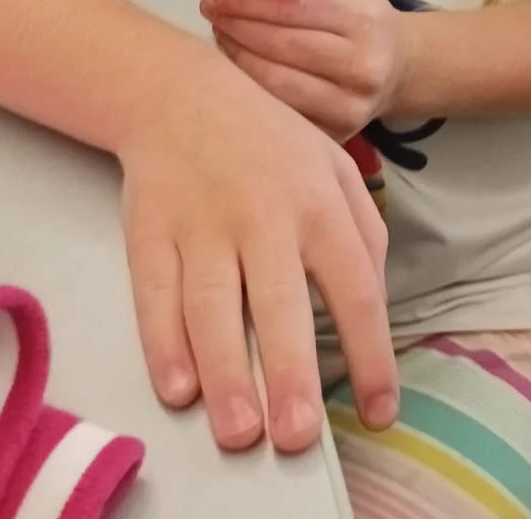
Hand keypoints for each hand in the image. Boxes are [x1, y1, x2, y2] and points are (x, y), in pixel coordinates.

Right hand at [118, 54, 397, 451]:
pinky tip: (179, 388)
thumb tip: (373, 303)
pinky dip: (164, 344)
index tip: (379, 411)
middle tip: (297, 437)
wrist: (181, 93)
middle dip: (290, 373)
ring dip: (226, 373)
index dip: (370, 353)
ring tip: (239, 430)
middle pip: (279, 302)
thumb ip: (364, 232)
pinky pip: (156, 295)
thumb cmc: (270, 141)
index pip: (355, 287)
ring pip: (213, 307)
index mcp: (319, 202)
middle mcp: (263, 214)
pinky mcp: (151, 233)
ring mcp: (203, 224)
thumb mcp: (336, 167)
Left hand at [201, 0, 406, 142]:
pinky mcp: (332, 137)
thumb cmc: (361, 22)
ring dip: (234, 55)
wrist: (398, 71)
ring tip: (220, 33)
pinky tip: (236, 66)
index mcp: (365, 19)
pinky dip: (247, 85)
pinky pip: (275, 109)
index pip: (295, 5)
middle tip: (209, 9)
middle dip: (234, 24)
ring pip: (271, 82)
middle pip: (279, 45)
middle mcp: (362, 66)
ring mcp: (347, 108)